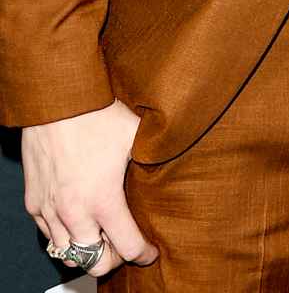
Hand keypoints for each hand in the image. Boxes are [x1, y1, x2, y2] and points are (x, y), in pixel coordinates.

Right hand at [22, 99, 157, 277]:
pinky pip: (49, 234)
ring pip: (68, 254)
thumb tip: (177, 154)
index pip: (127, 248)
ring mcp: (51, 210)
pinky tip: (78, 219)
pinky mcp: (34, 203)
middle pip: (95, 263)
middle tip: (124, 244)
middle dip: (113, 259)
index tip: (150, 251)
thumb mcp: (135, 134)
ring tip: (101, 234)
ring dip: (86, 250)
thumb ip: (154, 154)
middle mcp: (75, 213)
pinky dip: (64, 235)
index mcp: (104, 200)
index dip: (143, 254)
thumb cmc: (97, 115)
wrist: (57, 102)